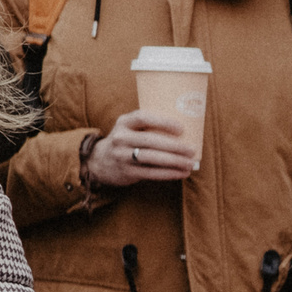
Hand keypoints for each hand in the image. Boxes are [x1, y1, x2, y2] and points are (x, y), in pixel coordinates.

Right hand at [86, 110, 200, 185]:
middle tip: (191, 150)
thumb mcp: (130, 129)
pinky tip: (182, 173)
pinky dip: (169, 174)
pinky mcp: (126, 172)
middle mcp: (120, 137)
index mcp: (123, 122)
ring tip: (190, 163)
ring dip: (174, 161)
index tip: (181, 128)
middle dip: (174, 146)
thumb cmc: (127, 141)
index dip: (163, 122)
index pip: (142, 117)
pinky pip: (151, 173)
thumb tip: (189, 129)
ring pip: (151, 158)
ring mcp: (121, 155)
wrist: (100, 161)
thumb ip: (150, 127)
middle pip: (150, 140)